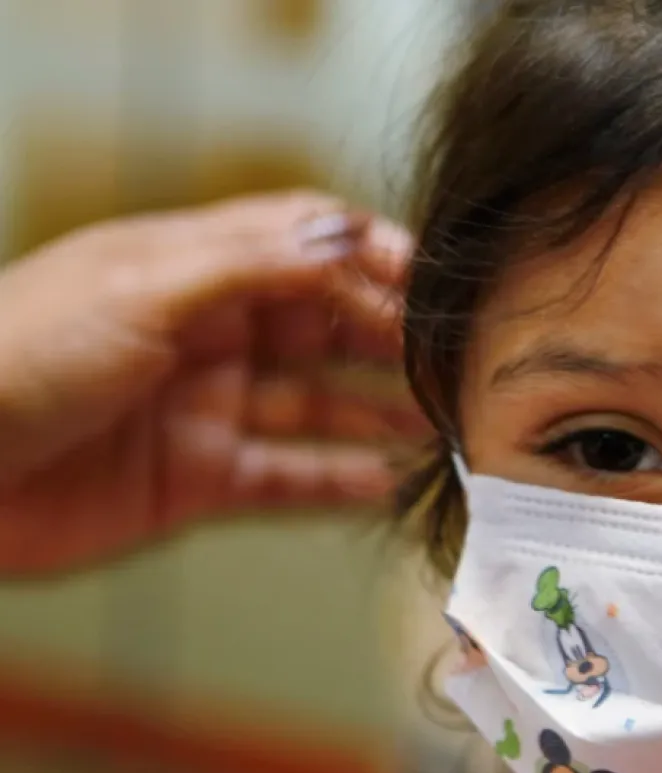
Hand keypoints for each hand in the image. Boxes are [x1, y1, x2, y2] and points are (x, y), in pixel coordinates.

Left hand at [0, 191, 423, 575]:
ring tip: (441, 423)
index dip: (371, 256)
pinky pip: (290, 477)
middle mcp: (209, 334)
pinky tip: (390, 480)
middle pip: (325, 325)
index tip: (429, 281)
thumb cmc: (13, 357)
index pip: (305, 245)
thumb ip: (252, 265)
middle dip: (391, 337)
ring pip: (319, 403)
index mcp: (192, 269)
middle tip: (450, 360)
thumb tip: (346, 235)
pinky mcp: (199, 478)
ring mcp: (207, 408)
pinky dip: (342, 479)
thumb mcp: (142, 288)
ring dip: (381, 410)